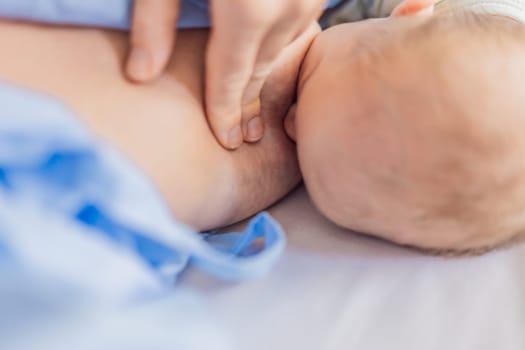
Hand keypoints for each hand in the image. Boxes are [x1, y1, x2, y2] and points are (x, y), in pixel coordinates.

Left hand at [126, 0, 326, 148]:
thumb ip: (154, 18)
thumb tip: (141, 75)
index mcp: (247, 10)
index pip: (232, 77)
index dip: (226, 112)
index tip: (230, 141)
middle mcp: (287, 6)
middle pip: (262, 68)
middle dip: (252, 102)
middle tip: (250, 134)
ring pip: (286, 46)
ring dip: (269, 72)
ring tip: (261, 104)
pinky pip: (301, 19)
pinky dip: (285, 38)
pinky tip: (273, 47)